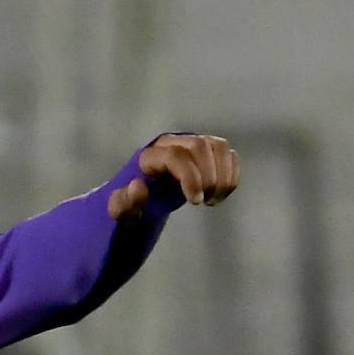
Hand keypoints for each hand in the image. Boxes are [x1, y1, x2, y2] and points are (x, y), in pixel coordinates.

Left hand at [111, 134, 239, 218]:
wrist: (143, 199)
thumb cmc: (132, 206)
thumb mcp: (122, 212)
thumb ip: (123, 203)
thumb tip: (138, 186)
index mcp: (148, 155)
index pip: (174, 156)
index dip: (190, 177)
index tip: (196, 201)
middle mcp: (171, 142)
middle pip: (199, 147)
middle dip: (208, 176)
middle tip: (205, 202)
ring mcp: (191, 143)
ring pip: (217, 146)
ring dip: (223, 174)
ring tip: (214, 199)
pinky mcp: (207, 151)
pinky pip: (228, 153)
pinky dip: (231, 173)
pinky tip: (223, 193)